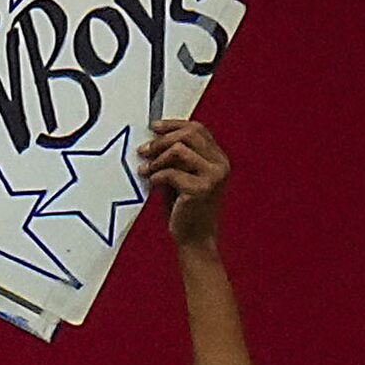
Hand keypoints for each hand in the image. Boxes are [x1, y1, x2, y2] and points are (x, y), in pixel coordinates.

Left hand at [140, 118, 229, 248]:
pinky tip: (152, 184)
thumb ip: (175, 159)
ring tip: (146, 170)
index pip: (198, 129)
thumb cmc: (186, 211)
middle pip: (189, 134)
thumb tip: (153, 140)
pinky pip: (171, 172)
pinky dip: (156, 176)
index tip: (154, 127)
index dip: (174, 125)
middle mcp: (220, 165)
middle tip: (144, 151)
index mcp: (218, 159)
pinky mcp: (202, 190)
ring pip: (179, 150)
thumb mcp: (182, 177)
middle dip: (161, 140)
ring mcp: (214, 177)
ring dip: (157, 159)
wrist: (195, 240)